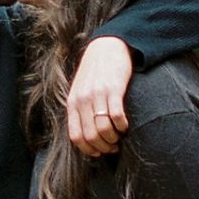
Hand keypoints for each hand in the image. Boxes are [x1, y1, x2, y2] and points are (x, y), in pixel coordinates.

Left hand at [67, 36, 132, 156]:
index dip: (89, 150)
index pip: (76, 137)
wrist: (107, 46)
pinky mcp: (114, 88)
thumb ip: (80, 110)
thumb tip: (87, 136)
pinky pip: (117, 116)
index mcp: (73, 103)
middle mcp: (83, 100)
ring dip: (114, 139)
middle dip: (104, 147)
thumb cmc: (95, 71)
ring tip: (119, 136)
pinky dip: (122, 126)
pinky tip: (125, 125)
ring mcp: (97, 94)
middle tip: (113, 146)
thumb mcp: (80, 90)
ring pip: (104, 130)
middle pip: (91, 136)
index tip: (100, 152)